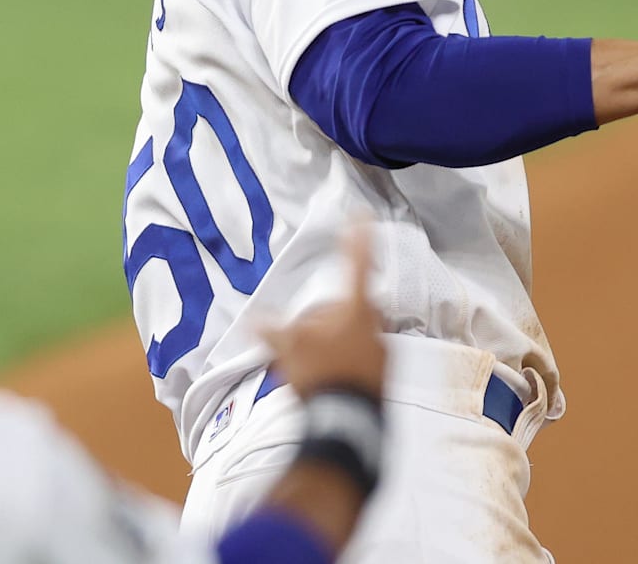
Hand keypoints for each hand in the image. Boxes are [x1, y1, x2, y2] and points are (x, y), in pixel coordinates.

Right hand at [262, 225, 385, 398]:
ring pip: (351, 334)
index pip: (357, 263)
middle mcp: (377, 326)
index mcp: (358, 310)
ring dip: (330, 339)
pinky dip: (339, 360)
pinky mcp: (381, 378)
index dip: (357, 237)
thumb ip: (273, 331)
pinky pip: (356, 358)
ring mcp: (383, 353)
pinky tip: (321, 377)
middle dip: (324, 314)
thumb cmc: (322, 374)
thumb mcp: (289, 348)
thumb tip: (255, 320)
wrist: (348, 423)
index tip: (362, 214)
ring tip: (307, 361)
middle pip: (347, 307)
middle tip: (302, 331)